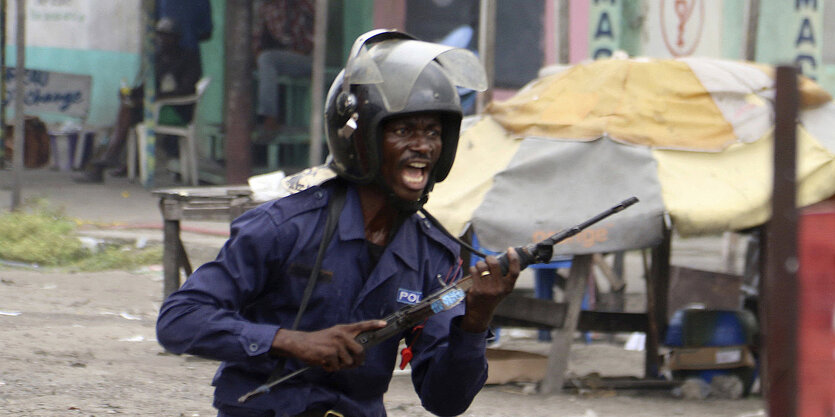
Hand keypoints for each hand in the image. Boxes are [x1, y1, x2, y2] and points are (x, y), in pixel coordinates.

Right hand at [270, 320, 386, 371]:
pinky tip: (323, 362)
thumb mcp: (333, 336)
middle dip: (357, 361)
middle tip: (352, 364)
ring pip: (348, 362)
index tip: (384, 324)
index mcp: (343, 329)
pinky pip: (336, 367)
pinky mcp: (330, 353)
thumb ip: (345, 343)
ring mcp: (336, 344)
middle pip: (360, 351)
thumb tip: (358, 358)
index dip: (373, 325)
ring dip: (340, 365)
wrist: (300, 343)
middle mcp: (341, 335)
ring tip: (330, 360)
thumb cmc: (318, 342)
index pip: (361, 325)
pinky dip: (330, 368)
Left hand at [461, 248, 520, 332]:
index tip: (510, 249)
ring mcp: (488, 289)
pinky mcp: (477, 289)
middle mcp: (499, 288)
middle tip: (488, 260)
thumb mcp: (502, 289)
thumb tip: (502, 257)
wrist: (480, 312)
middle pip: (495, 264)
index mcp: (508, 287)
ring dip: (479, 264)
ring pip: (482, 266)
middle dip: (489, 258)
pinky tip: (474, 272)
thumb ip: (503, 276)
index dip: (514, 259)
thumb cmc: (492, 297)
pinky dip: (473, 269)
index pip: (515, 271)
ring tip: (479, 268)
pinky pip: (474, 271)